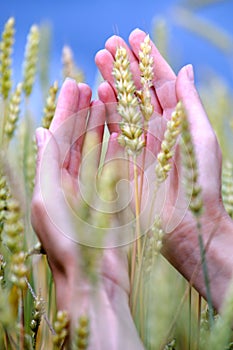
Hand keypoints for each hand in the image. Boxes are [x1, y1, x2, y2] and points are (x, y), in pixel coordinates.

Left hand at [31, 78, 143, 348]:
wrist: (94, 278)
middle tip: (90, 86)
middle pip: (78, 138)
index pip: (58, 136)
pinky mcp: (114, 195)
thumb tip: (41, 131)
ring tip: (107, 100)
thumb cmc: (66, 240)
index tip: (74, 86)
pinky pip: (116, 164)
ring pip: (98, 148)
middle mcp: (71, 180)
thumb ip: (48, 162)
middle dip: (83, 112)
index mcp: (52, 179)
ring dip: (101, 124)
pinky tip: (119, 129)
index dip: (65, 111)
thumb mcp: (48, 196)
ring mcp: (94, 186)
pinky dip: (118, 145)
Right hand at [95, 28, 232, 310]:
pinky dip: (105, 115)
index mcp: (178, 121)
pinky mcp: (126, 161)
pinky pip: (113, 133)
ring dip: (112, 87)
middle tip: (107, 47)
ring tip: (99, 67)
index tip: (132, 39)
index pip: (161, 84)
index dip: (148, 60)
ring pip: (123, 109)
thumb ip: (190, 104)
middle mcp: (157, 129)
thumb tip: (185, 69)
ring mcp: (140, 143)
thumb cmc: (202, 183)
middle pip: (138, 93)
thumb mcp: (201, 138)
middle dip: (124, 69)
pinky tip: (99, 99)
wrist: (188, 226)